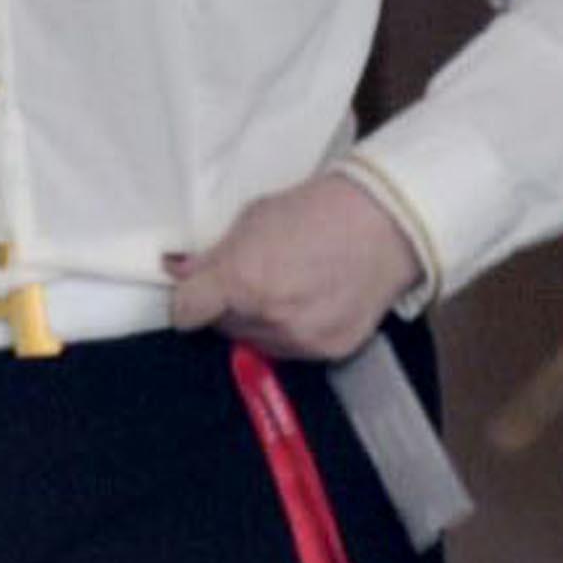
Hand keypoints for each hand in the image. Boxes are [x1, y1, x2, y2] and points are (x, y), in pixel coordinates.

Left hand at [165, 174, 425, 361]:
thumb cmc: (317, 210)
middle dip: (225, 305)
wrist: (383, 224)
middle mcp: (268, 317)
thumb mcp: (253, 218)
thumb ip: (213, 254)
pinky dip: (291, 331)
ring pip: (255, 342)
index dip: (186, 299)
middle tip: (248, 277)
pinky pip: (291, 351)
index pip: (186, 312)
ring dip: (257, 322)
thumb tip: (180, 272)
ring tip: (282, 286)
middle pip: (220, 327)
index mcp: (242, 279)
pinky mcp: (327, 352)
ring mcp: (300, 339)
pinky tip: (306, 301)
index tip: (192, 292)